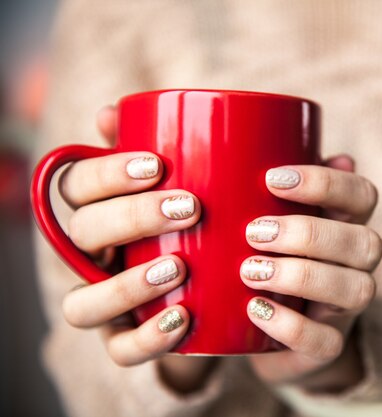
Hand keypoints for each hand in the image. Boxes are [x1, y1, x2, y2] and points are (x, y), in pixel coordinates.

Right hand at [59, 106, 212, 391]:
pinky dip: (147, 338)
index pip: (77, 185)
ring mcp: (105, 301)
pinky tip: (183, 318)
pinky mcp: (126, 339)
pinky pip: (119, 350)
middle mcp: (93, 256)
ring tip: (179, 267)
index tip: (159, 164)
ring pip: (82, 302)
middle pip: (83, 233)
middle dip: (131, 217)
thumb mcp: (190, 181)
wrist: (217, 289)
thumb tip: (113, 111)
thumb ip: (161, 145)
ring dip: (125, 285)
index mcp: (101, 211)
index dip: (107, 172)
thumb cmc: (199, 223)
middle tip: (189, 206)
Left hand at [242, 157, 381, 391]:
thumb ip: (277, 186)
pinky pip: (327, 342)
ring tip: (249, 270)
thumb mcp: (266, 216)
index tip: (271, 179)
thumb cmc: (263, 255)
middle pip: (365, 242)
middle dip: (309, 234)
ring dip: (303, 276)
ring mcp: (346, 308)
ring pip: (356, 290)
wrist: (256, 327)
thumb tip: (311, 148)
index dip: (326, 184)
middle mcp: (357, 264)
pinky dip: (291, 326)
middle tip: (254, 231)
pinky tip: (254, 308)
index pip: (362, 195)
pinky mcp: (327, 345)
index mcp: (346, 224)